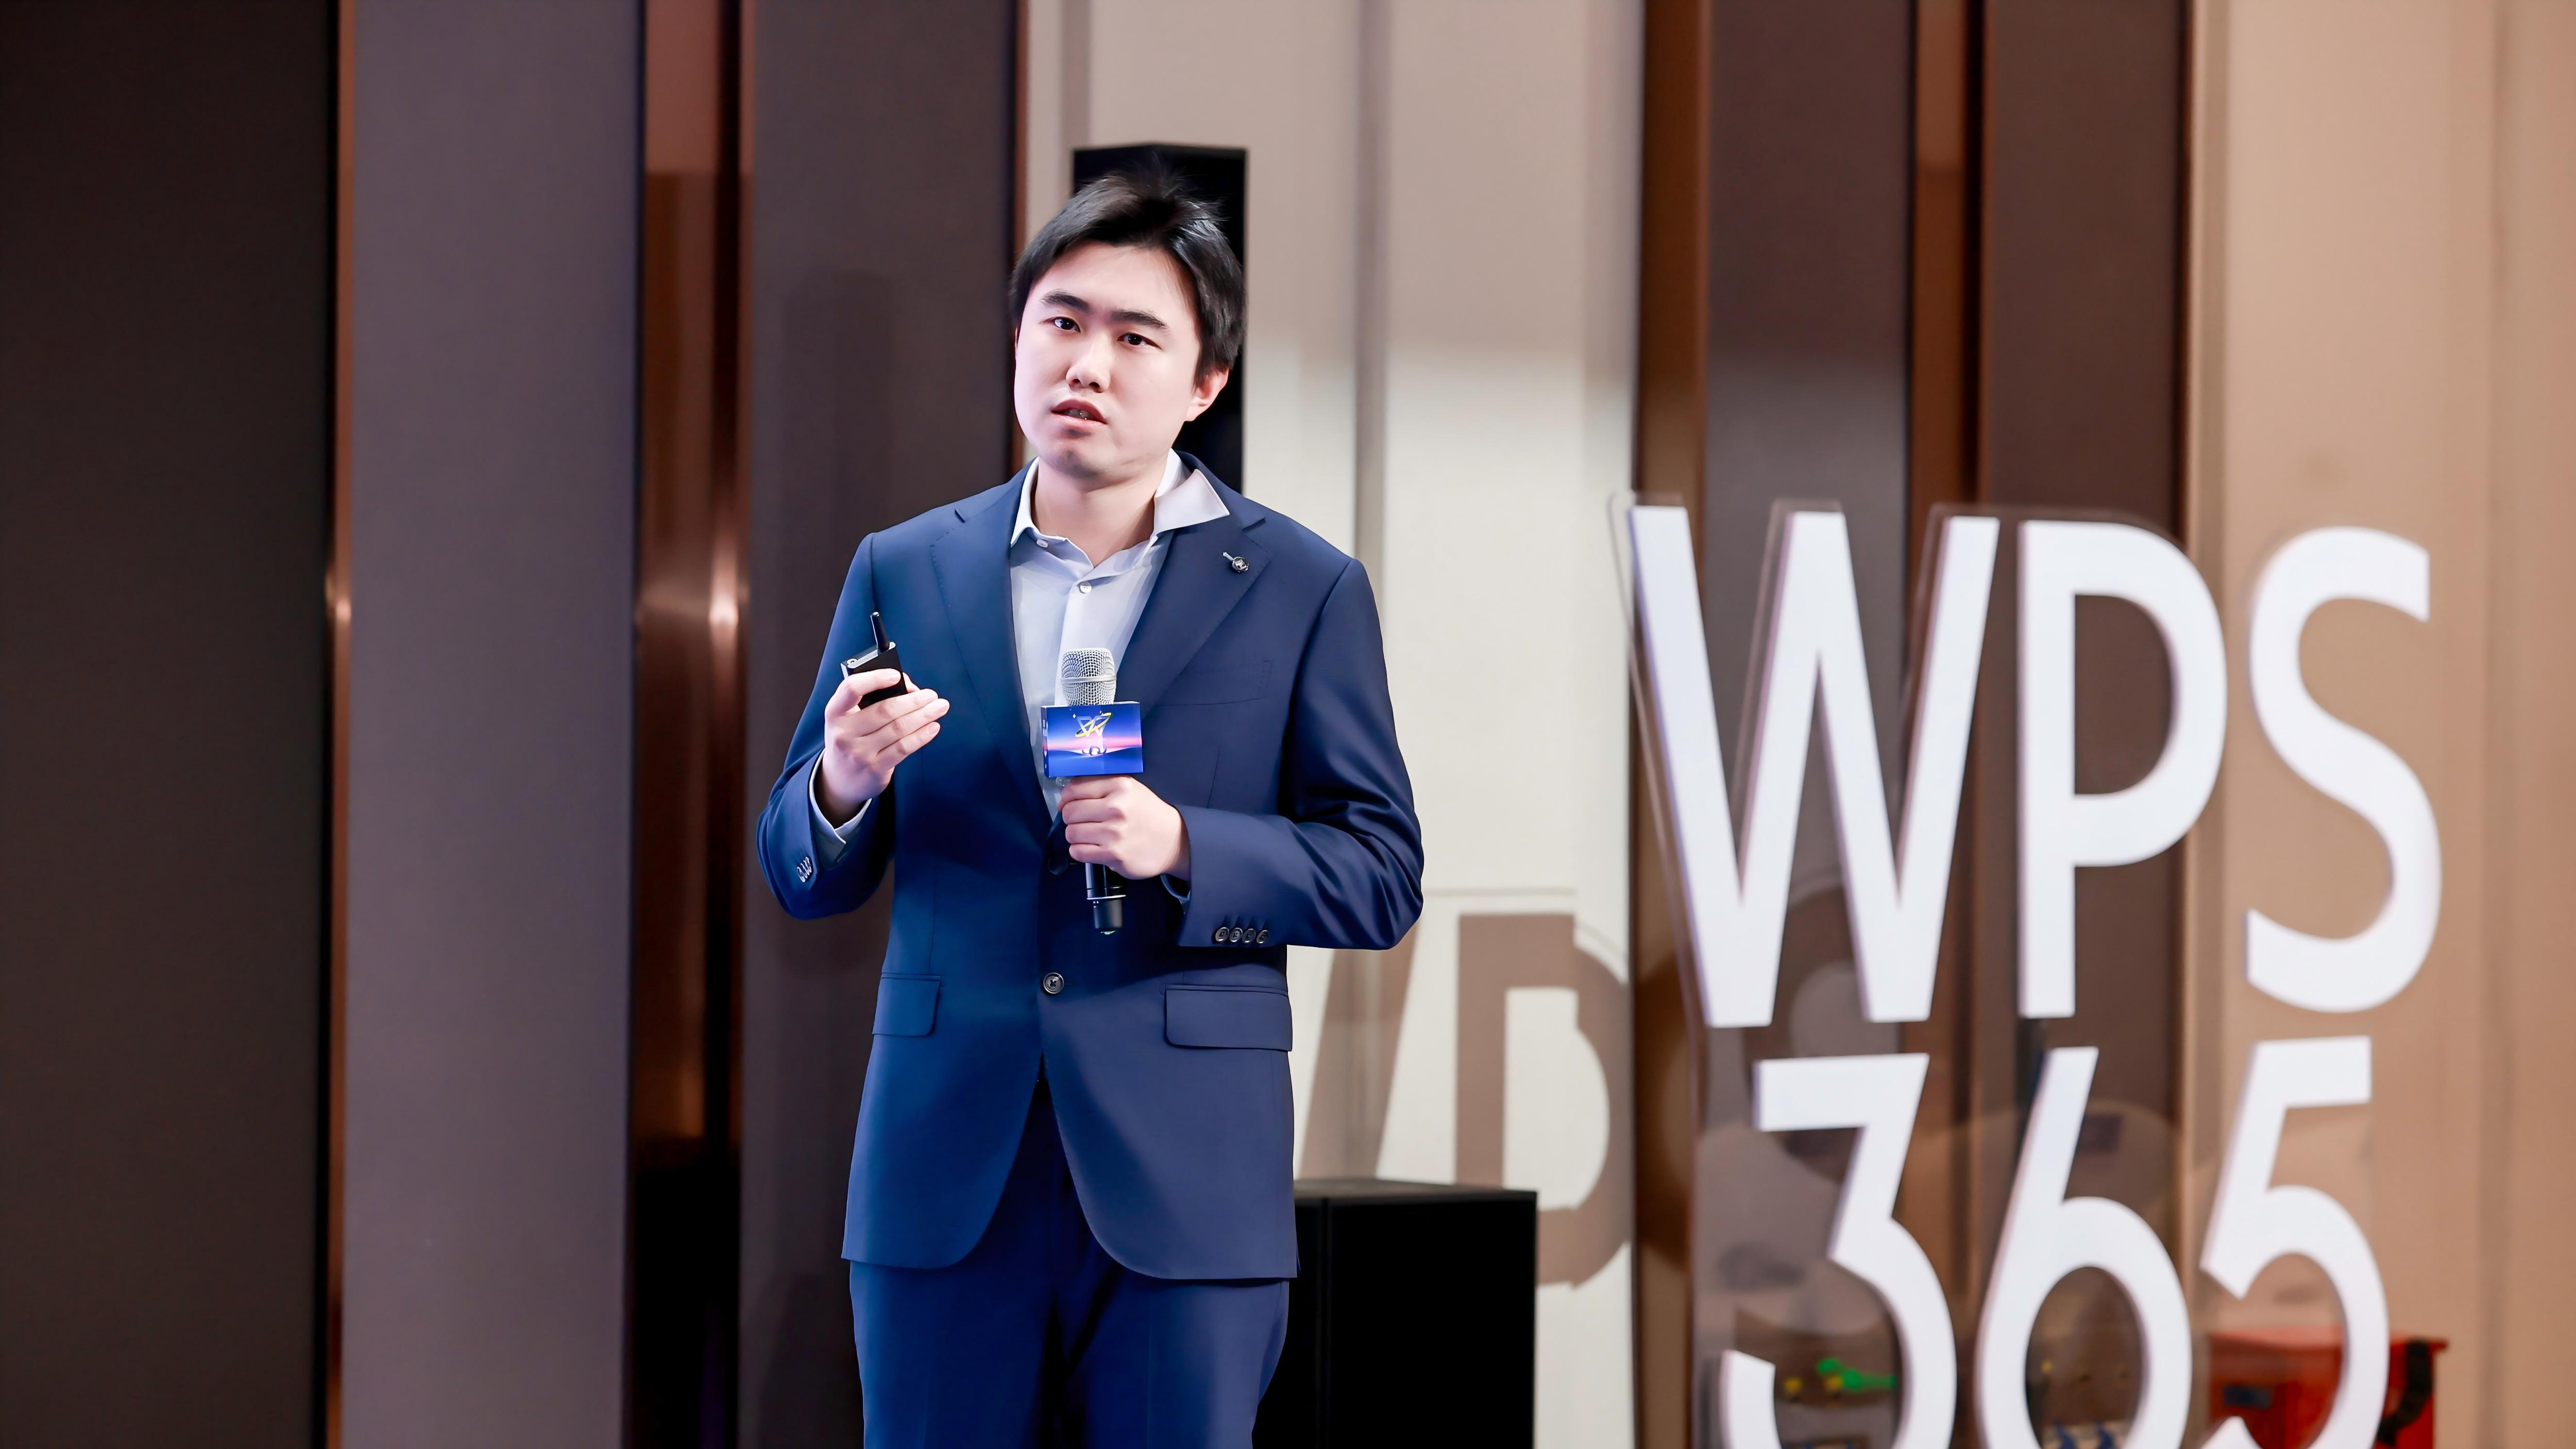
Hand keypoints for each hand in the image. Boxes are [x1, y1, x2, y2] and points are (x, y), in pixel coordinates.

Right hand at [816, 670, 948, 819]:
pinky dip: (921, 736)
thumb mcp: (849, 719)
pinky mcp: (874, 769)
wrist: (839, 781)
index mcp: (835, 713)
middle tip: (932, 695)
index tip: (896, 675)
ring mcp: (858, 753)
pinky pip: (903, 748)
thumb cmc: (850, 740)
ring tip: (939, 707)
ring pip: (898, 728)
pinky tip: (933, 727)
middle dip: (914, 700)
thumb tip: (908, 687)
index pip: (851, 689)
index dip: (875, 678)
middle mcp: (844, 733)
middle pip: (885, 710)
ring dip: (923, 715)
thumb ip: (871, 701)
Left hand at [1059, 775, 1189, 880]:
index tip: (1067, 804)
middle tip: (1081, 822)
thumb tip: (1067, 794)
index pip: (1075, 789)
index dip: (1066, 798)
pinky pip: (1078, 852)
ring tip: (1089, 835)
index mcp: (1119, 786)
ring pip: (1071, 833)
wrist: (1174, 841)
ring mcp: (1114, 833)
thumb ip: (1102, 785)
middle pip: (1070, 812)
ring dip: (1075, 836)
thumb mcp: (1130, 789)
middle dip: (1070, 818)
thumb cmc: (1148, 814)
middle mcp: (1116, 808)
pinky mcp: (1113, 855)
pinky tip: (1092, 848)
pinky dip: (1080, 851)